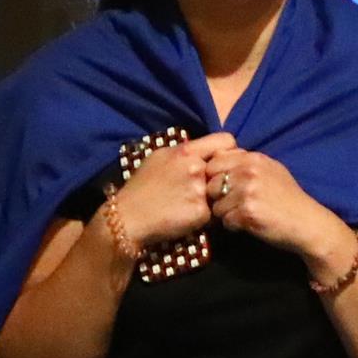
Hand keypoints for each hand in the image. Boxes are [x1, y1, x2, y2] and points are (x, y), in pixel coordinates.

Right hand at [104, 131, 225, 249]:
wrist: (128, 217)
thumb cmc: (142, 187)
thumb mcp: (160, 158)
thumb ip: (186, 152)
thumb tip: (208, 151)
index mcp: (186, 151)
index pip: (226, 140)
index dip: (230, 151)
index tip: (224, 162)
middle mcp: (196, 167)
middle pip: (228, 169)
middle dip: (222, 178)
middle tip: (211, 188)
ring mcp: (200, 190)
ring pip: (223, 193)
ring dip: (215, 199)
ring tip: (193, 204)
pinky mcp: (202, 213)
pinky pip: (215, 213)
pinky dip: (206, 217)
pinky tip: (189, 217)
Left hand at [203, 143, 349, 272]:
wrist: (308, 224)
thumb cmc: (289, 199)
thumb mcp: (272, 170)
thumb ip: (246, 163)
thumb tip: (218, 158)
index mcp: (253, 158)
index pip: (214, 163)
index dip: (215, 178)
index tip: (226, 189)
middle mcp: (249, 171)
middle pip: (210, 184)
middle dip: (216, 197)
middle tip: (232, 206)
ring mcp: (248, 191)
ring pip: (216, 205)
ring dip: (225, 214)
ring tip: (242, 216)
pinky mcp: (248, 212)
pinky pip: (225, 221)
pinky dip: (234, 226)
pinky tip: (248, 225)